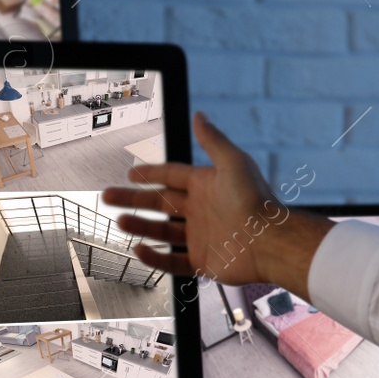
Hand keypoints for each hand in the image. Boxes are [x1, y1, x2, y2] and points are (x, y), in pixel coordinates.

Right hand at [101, 112, 332, 294]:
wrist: (269, 242)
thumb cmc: (255, 201)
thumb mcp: (233, 162)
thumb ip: (212, 140)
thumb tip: (200, 116)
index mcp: (206, 185)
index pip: (171, 176)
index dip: (150, 173)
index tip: (131, 173)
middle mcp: (202, 210)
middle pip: (160, 203)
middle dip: (133, 199)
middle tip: (109, 196)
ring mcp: (201, 236)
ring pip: (162, 231)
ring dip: (140, 225)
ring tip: (120, 221)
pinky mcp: (203, 261)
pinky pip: (173, 260)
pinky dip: (155, 257)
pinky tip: (140, 250)